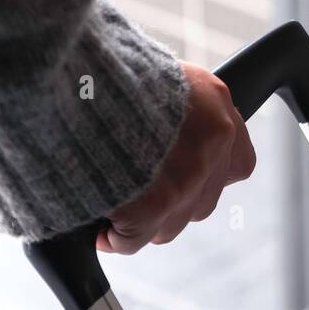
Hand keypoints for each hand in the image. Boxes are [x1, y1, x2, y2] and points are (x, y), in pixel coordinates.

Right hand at [97, 62, 255, 253]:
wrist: (72, 76)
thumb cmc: (104, 69)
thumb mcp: (153, 73)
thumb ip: (171, 107)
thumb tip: (164, 129)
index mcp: (215, 105)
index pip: (236, 161)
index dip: (206, 175)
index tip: (179, 174)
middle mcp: (212, 144)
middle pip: (200, 200)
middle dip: (169, 201)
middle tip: (133, 188)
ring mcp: (187, 180)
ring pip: (170, 225)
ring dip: (141, 221)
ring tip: (107, 200)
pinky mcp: (152, 208)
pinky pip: (133, 240)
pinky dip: (113, 236)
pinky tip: (96, 224)